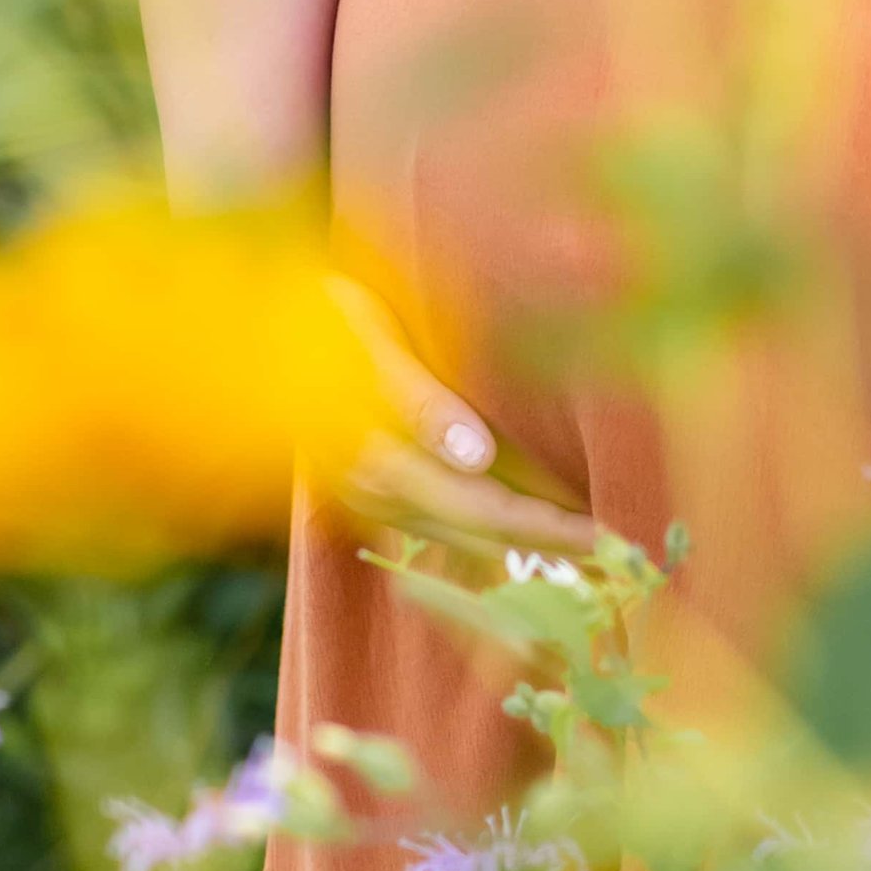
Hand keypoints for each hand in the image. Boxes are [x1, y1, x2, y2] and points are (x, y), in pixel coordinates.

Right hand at [329, 277, 601, 557]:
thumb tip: (479, 456)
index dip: (545, 526)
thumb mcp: (368, 341)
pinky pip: (437, 524)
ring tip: (585, 549)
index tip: (604, 534)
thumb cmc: (322, 318)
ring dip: (521, 545)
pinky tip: (522, 534)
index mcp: (383, 460)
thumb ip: (420, 401)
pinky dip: (484, 534)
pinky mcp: (370, 489)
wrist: (251, 326)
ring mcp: (371, 497)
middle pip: (479, 532)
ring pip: (458, 536)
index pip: (485, 506)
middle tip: (618, 552)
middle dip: (549, 544)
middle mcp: (378, 492)